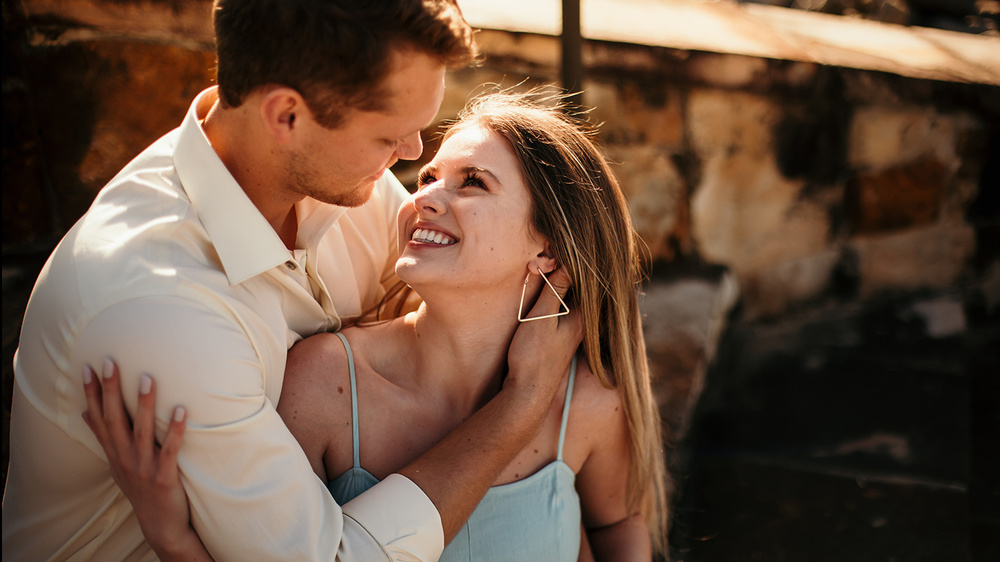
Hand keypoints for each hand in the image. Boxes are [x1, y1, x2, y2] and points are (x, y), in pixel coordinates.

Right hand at [82, 359, 208, 559]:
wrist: (161, 526)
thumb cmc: (141, 488)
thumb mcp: (117, 464)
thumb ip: (105, 438)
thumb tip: (85, 413)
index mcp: (114, 453)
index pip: (98, 418)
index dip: (92, 394)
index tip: (89, 368)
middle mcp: (124, 458)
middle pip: (114, 419)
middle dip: (111, 391)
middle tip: (110, 362)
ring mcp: (143, 467)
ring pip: (141, 430)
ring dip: (144, 404)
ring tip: (147, 378)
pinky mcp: (164, 476)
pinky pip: (170, 449)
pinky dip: (175, 430)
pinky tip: (181, 410)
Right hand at [506, 267, 582, 401]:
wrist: (528, 393)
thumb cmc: (534, 356)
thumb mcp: (542, 317)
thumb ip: (555, 290)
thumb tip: (569, 262)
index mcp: (582, 315)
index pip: (583, 279)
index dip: (568, 261)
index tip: (551, 251)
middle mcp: (581, 321)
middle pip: (576, 286)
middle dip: (562, 269)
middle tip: (543, 257)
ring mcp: (571, 330)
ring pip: (567, 296)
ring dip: (555, 281)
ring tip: (539, 267)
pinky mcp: (559, 336)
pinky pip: (560, 307)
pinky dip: (552, 295)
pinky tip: (541, 290)